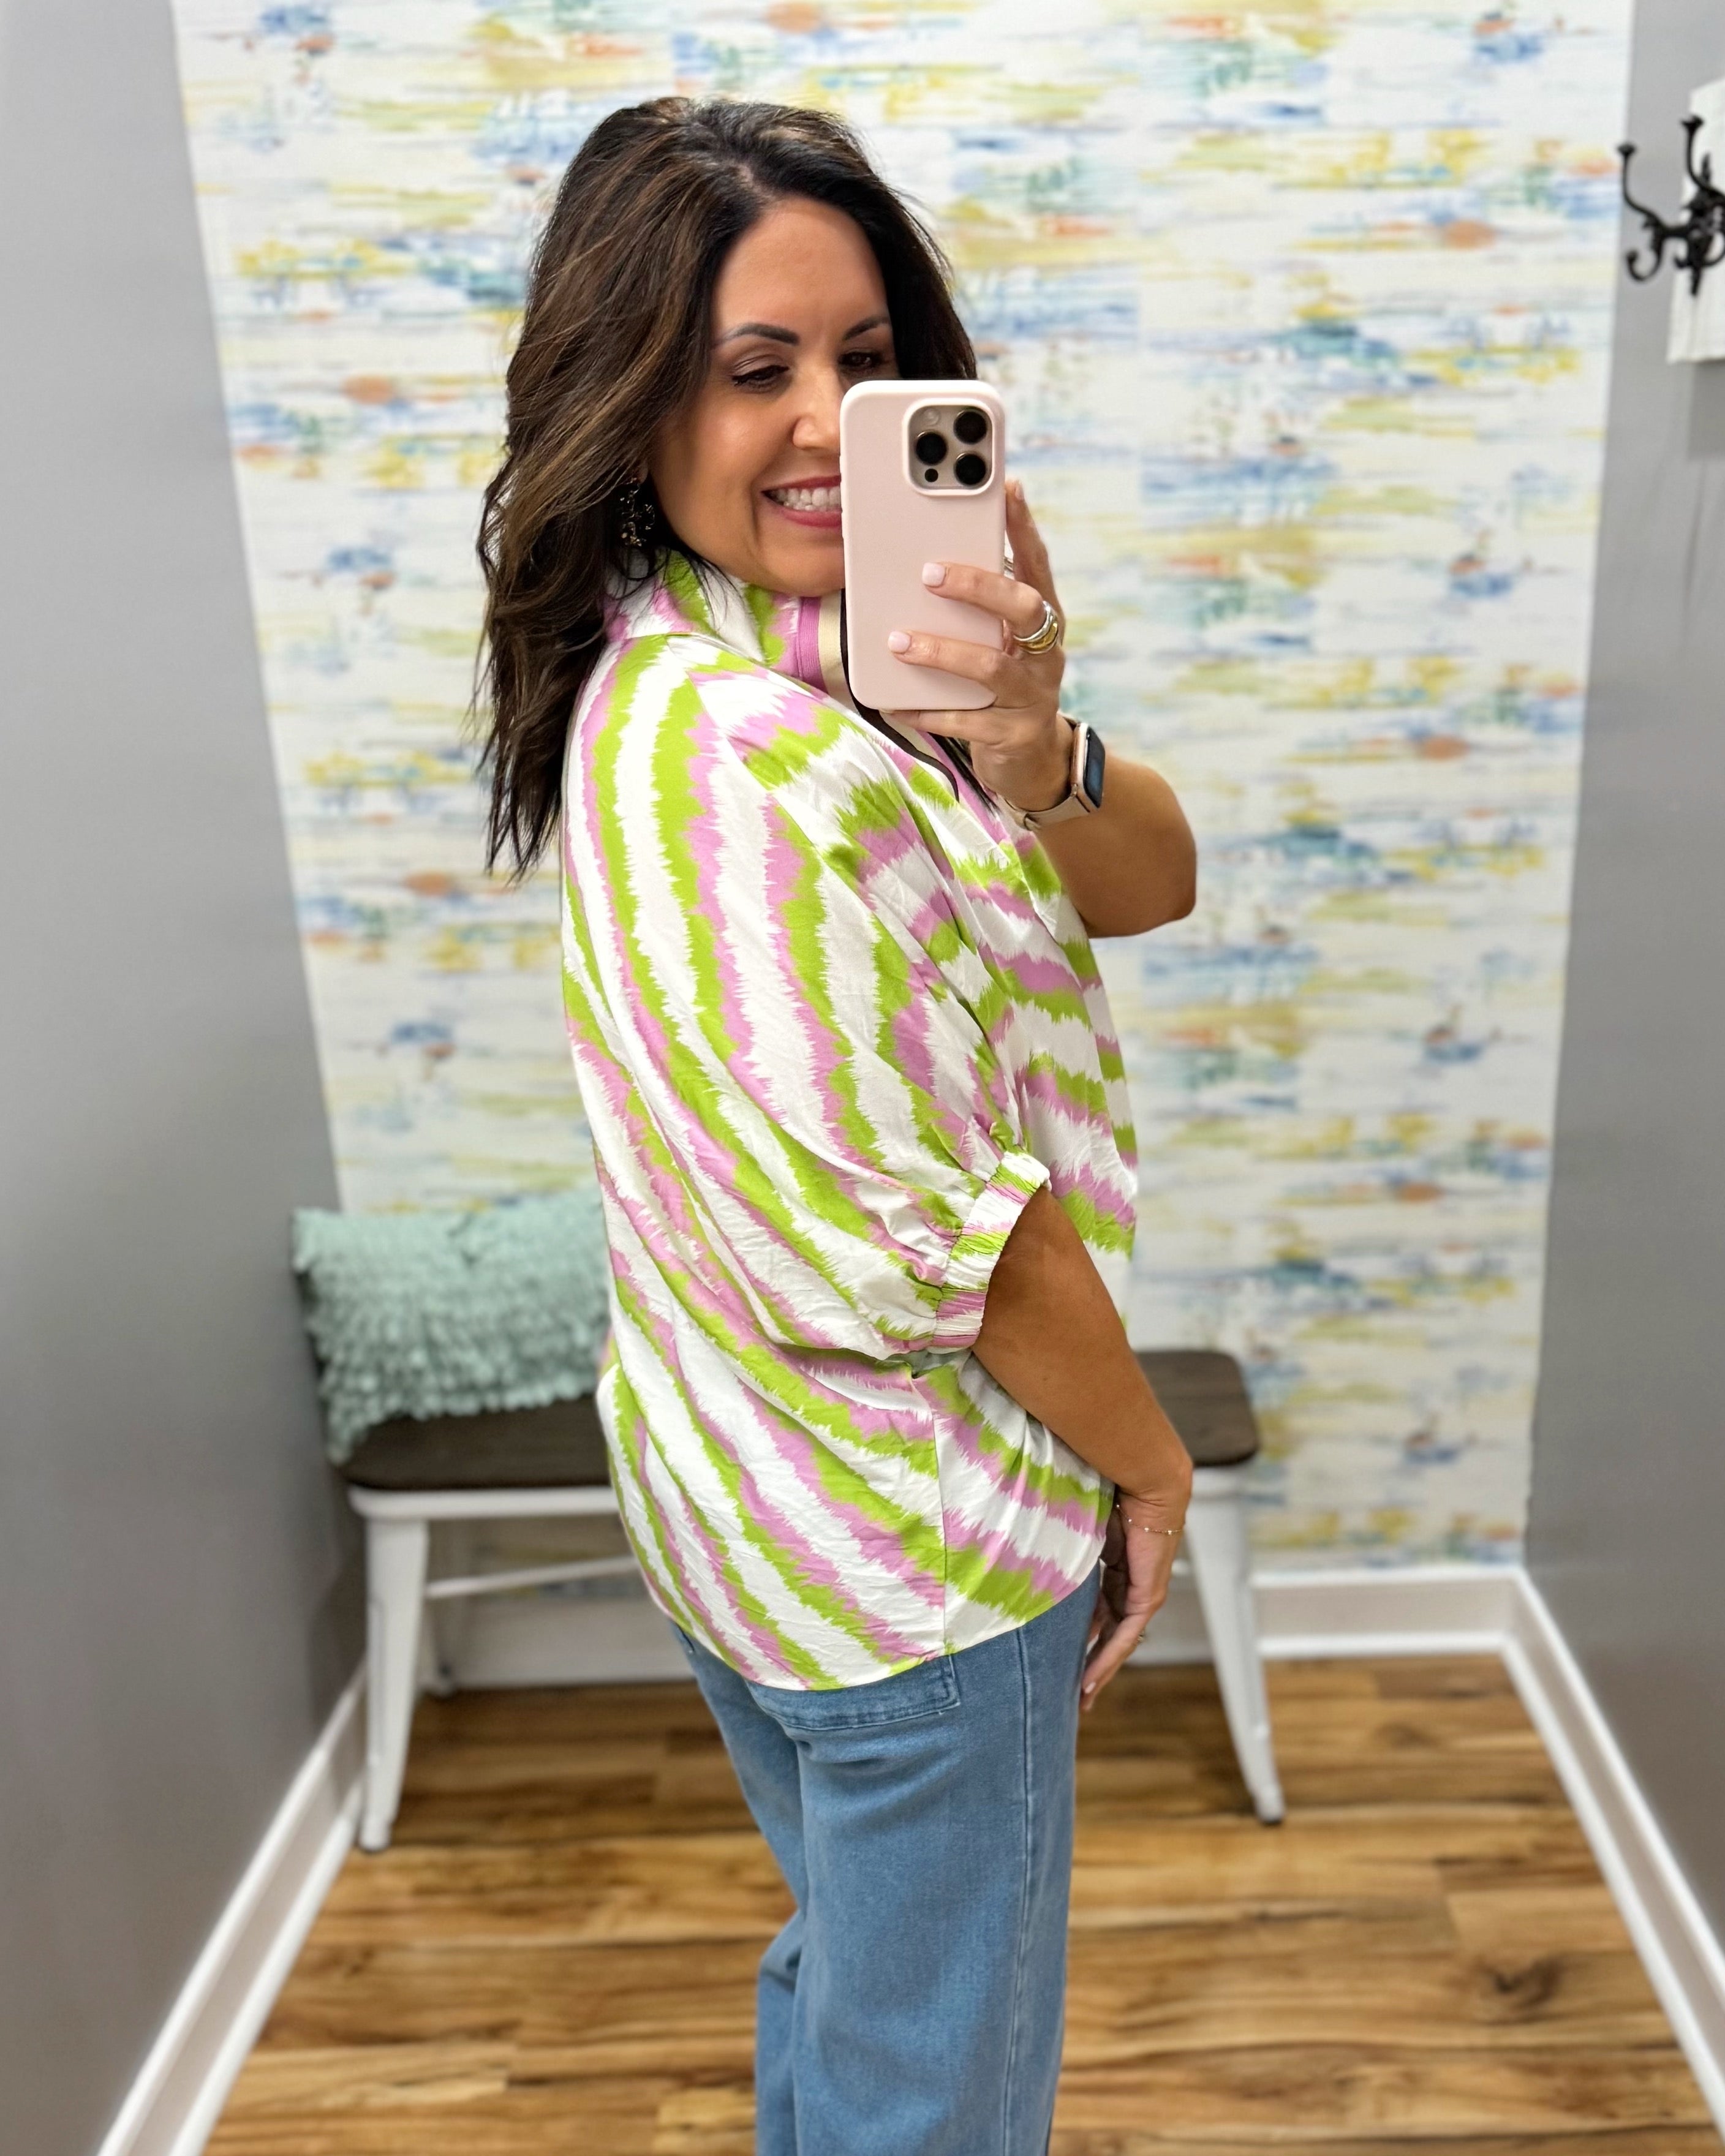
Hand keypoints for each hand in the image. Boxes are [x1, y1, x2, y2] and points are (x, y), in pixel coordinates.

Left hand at [882, 480, 1071, 812]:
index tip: (1007, 487)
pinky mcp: (1014, 735)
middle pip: (1025, 609)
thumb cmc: (1003, 688)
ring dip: (942, 651)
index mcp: (1044, 621)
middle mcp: (1047, 654)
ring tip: (898, 641)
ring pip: (991, 666)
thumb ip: (976, 611)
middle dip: (978, 586)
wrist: (1033, 762)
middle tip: (930, 573)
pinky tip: (895, 703)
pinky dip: (928, 710)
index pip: (1038, 564)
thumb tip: (919, 565)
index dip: (1025, 527)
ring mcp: (1034, 696)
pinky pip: (967, 722)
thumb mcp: (998, 643)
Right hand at [1082, 1484, 1187, 1710]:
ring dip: (1100, 1670)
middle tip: (1075, 1694)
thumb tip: (1024, 1546)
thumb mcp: (1080, 1528)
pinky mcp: (1148, 1596)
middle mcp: (1131, 1586)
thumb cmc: (1111, 1491)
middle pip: (1109, 1634)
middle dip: (1092, 1664)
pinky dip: (1108, 1658)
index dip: (1081, 1637)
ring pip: (1118, 1642)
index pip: (1097, 1612)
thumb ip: (1062, 1545)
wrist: (1146, 1481)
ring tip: (1082, 1698)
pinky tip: (1091, 1678)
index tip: (1062, 1657)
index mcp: (1115, 1569)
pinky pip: (1126, 1636)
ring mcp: (1142, 1593)